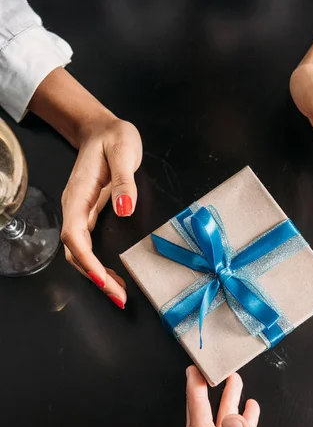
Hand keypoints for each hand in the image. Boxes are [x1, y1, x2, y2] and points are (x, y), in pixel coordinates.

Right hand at [61, 114, 142, 307]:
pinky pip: (88, 246)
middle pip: (74, 251)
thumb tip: (124, 209)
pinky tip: (112, 276)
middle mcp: (75, 207)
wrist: (102, 130)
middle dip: (93, 276)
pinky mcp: (89, 215)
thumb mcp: (123, 150)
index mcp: (79, 194)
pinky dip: (98, 265)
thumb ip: (124, 180)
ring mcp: (81, 212)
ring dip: (95, 275)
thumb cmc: (113, 137)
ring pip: (79, 252)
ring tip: (117, 293)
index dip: (86, 259)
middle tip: (118, 296)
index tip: (102, 278)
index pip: (74, 234)